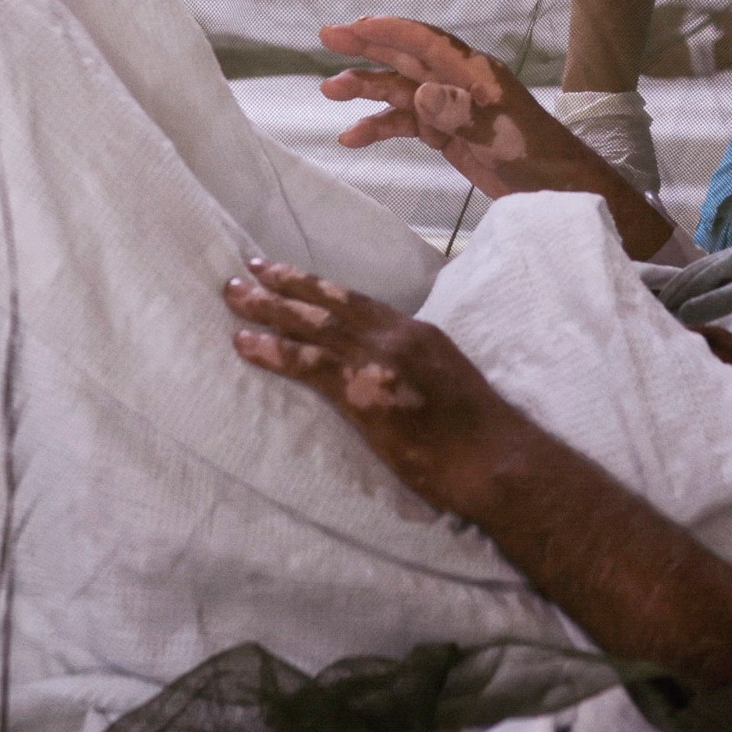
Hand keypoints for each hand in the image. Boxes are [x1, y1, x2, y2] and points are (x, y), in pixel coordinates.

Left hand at [226, 255, 517, 514]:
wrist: (498, 460)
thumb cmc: (478, 436)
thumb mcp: (447, 382)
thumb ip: (413, 369)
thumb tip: (385, 375)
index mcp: (419, 332)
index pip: (357, 301)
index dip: (317, 285)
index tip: (283, 270)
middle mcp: (398, 336)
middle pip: (330, 303)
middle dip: (284, 284)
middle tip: (244, 271)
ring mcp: (382, 362)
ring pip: (314, 326)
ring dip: (269, 310)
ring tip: (234, 297)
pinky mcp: (367, 393)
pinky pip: (310, 365)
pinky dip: (274, 351)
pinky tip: (245, 344)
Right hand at [318, 14, 598, 197]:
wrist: (555, 188)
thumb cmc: (535, 153)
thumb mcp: (499, 134)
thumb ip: (461, 114)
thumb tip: (421, 93)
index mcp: (474, 72)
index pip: (426, 42)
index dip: (390, 31)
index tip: (353, 26)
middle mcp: (458, 82)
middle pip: (406, 58)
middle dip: (368, 47)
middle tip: (328, 37)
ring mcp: (450, 108)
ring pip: (400, 91)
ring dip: (367, 89)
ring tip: (329, 91)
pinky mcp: (446, 133)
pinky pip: (406, 123)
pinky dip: (379, 127)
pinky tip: (352, 137)